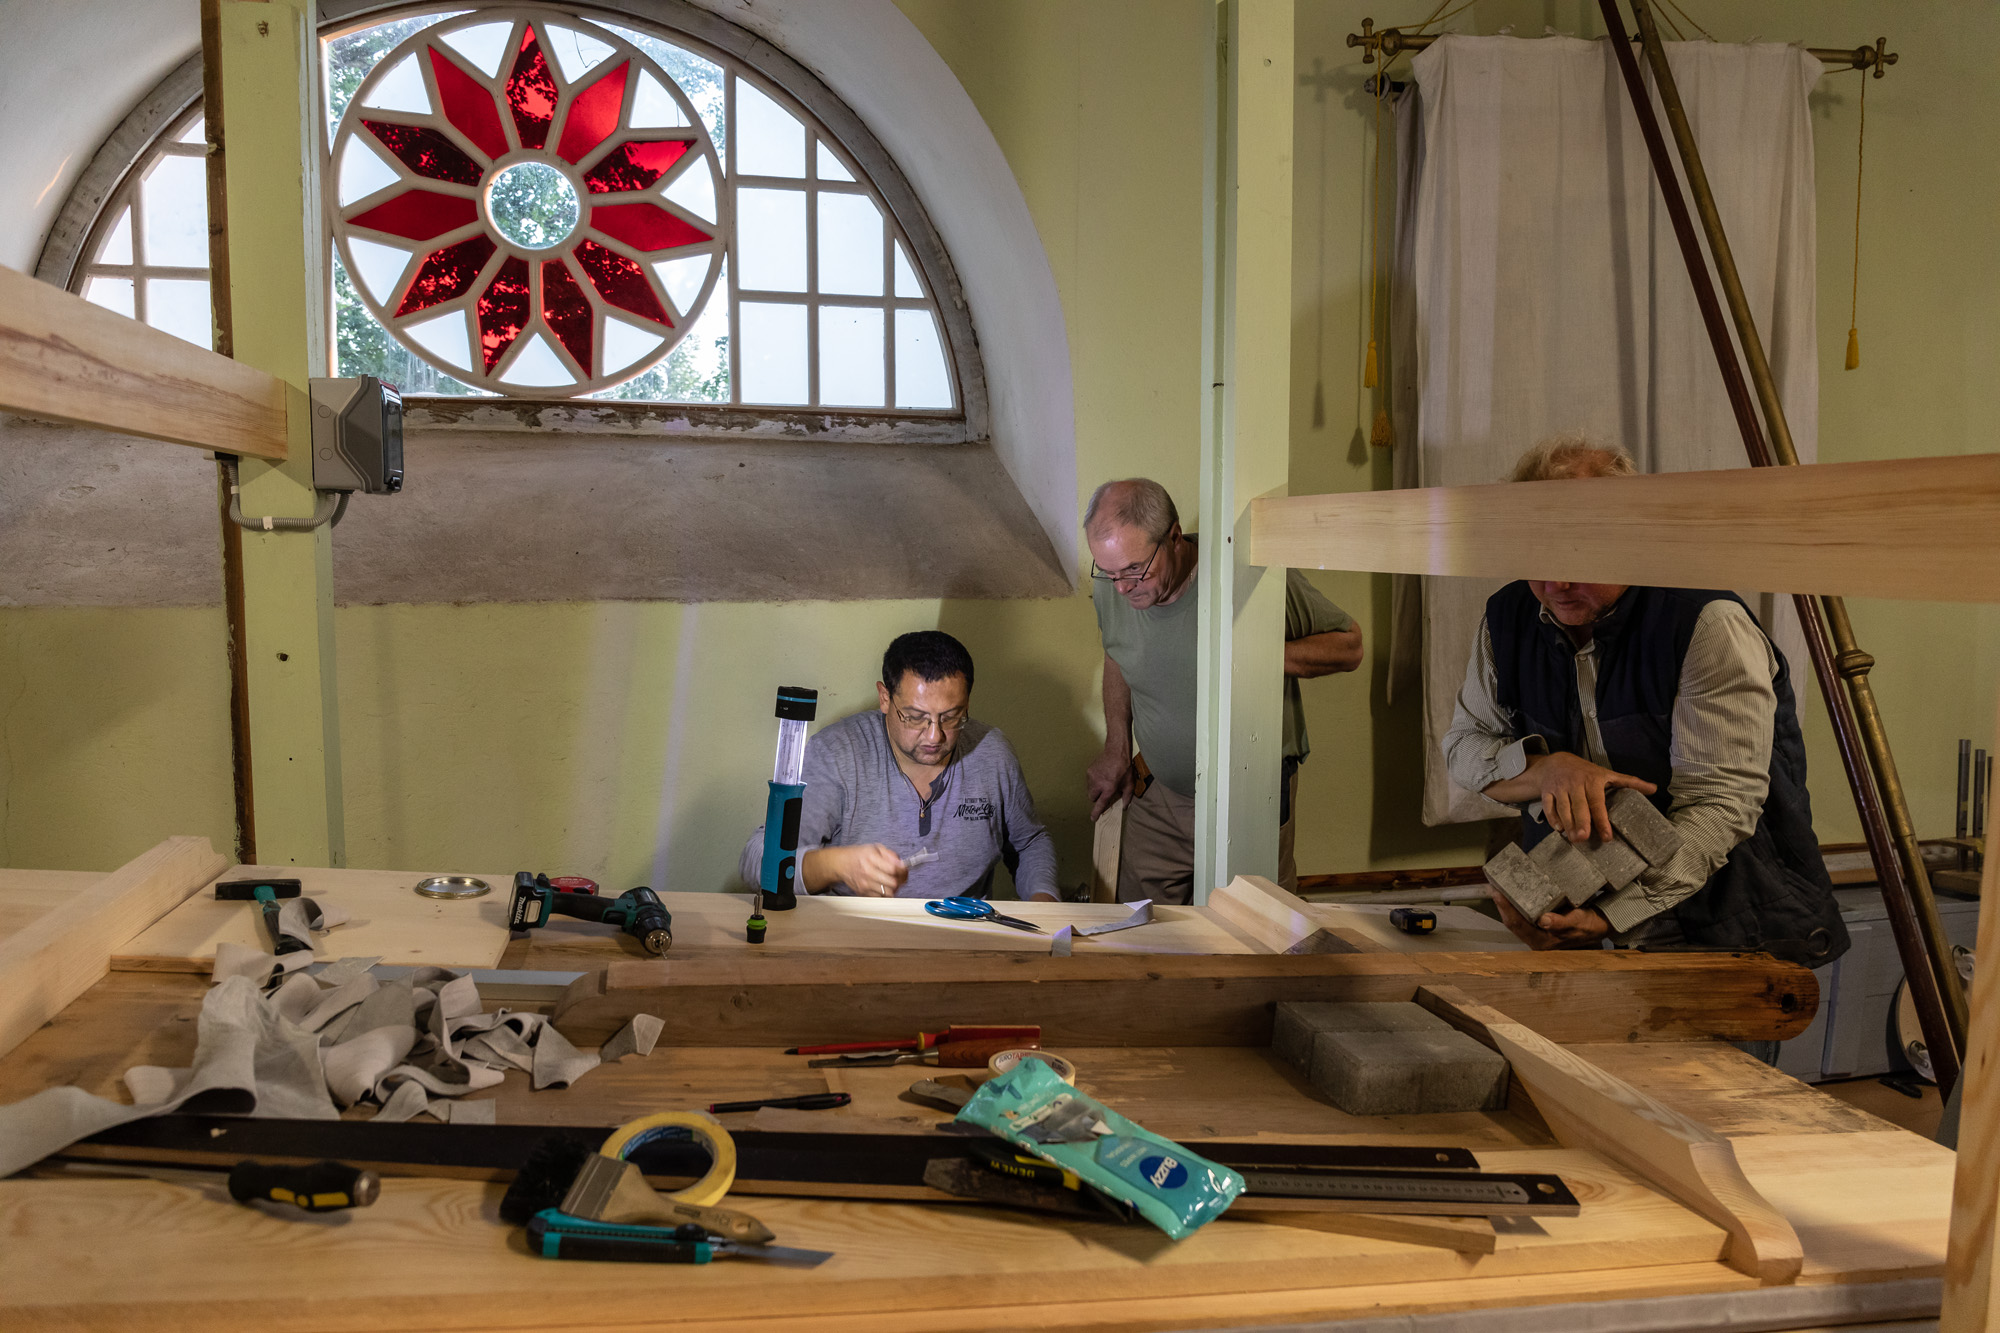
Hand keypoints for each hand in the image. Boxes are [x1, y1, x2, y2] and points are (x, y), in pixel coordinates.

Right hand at [826, 844, 907, 896]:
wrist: (841, 864)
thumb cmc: (859, 855)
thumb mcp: (874, 848)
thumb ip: (890, 854)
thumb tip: (901, 863)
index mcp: (871, 858)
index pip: (893, 868)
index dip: (903, 870)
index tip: (904, 869)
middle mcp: (867, 872)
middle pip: (893, 883)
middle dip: (901, 880)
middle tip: (901, 877)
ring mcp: (865, 884)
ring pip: (888, 892)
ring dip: (894, 888)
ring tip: (894, 882)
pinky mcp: (863, 893)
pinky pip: (880, 898)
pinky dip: (885, 893)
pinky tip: (885, 886)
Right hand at [1085, 749, 1134, 819]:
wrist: (1116, 752)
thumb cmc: (1124, 769)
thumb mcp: (1129, 784)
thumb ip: (1127, 798)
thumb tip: (1124, 807)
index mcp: (1108, 788)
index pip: (1100, 804)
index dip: (1096, 812)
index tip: (1093, 818)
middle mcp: (1098, 784)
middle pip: (1092, 798)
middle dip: (1096, 798)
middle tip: (1104, 793)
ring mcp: (1092, 777)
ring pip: (1089, 789)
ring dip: (1095, 790)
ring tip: (1104, 782)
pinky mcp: (1089, 771)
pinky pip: (1089, 781)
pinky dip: (1094, 782)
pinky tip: (1101, 776)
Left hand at [1490, 887, 1612, 949]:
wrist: (1600, 927)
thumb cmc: (1589, 926)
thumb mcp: (1579, 922)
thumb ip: (1562, 923)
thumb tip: (1544, 920)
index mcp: (1543, 942)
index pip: (1517, 925)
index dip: (1505, 909)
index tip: (1497, 892)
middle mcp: (1536, 939)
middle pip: (1512, 922)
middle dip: (1502, 904)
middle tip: (1493, 884)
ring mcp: (1537, 933)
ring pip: (1516, 918)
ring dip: (1507, 903)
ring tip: (1499, 885)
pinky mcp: (1540, 926)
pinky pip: (1523, 914)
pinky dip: (1517, 902)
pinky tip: (1513, 890)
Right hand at [1523, 752, 1655, 843]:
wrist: (1557, 762)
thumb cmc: (1586, 772)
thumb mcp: (1608, 774)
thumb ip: (1630, 782)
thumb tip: (1654, 789)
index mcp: (1592, 780)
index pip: (1597, 803)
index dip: (1602, 820)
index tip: (1607, 837)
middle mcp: (1575, 783)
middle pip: (1579, 807)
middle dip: (1581, 823)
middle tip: (1584, 839)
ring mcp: (1559, 787)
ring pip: (1563, 808)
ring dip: (1568, 824)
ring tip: (1575, 840)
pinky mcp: (1547, 791)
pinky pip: (1549, 806)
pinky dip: (1552, 818)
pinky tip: (1559, 829)